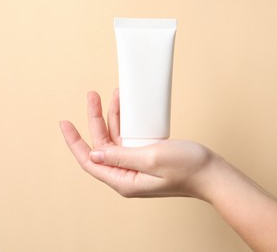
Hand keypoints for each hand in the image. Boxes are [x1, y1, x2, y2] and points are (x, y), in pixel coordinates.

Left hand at [59, 90, 222, 199]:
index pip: (89, 162)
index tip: (64, 123)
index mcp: (123, 180)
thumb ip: (121, 156)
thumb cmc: (187, 168)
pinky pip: (129, 139)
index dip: (74, 142)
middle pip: (101, 146)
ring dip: (113, 117)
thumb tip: (95, 155)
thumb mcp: (151, 158)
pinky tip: (127, 108)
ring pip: (116, 140)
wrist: (211, 173)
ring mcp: (136, 166)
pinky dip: (126, 122)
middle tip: (93, 95)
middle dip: (95, 120)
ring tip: (114, 94)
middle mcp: (126, 175)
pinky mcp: (146, 158)